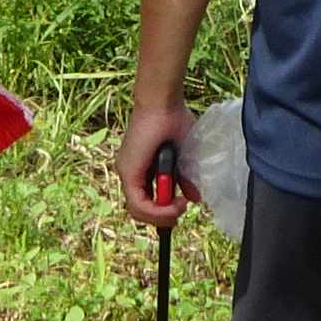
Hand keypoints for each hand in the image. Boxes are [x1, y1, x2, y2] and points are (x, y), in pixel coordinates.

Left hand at [118, 105, 197, 229]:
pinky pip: (139, 205)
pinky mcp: (129, 173)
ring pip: (138, 211)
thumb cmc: (173, 121)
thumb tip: (193, 198)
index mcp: (140, 168)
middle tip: (180, 210)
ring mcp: (126, 172)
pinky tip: (174, 205)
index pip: (146, 201)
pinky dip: (158, 211)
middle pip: (140, 210)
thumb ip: (184, 179)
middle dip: (163, 217)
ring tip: (179, 207)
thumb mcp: (183, 157)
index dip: (163, 210)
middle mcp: (129, 172)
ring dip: (162, 215)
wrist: (163, 103)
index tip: (181, 206)